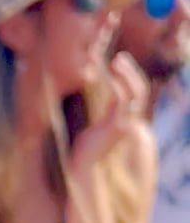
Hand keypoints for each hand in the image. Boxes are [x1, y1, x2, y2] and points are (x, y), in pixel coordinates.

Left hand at [71, 52, 148, 171]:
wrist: (82, 164)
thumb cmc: (85, 147)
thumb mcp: (97, 126)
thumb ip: (104, 113)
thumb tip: (98, 102)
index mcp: (128, 120)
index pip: (136, 94)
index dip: (130, 78)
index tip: (118, 64)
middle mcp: (131, 121)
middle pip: (140, 90)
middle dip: (131, 72)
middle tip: (119, 58)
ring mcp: (126, 124)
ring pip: (134, 93)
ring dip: (125, 75)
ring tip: (114, 61)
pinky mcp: (116, 126)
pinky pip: (120, 100)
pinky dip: (115, 85)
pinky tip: (107, 76)